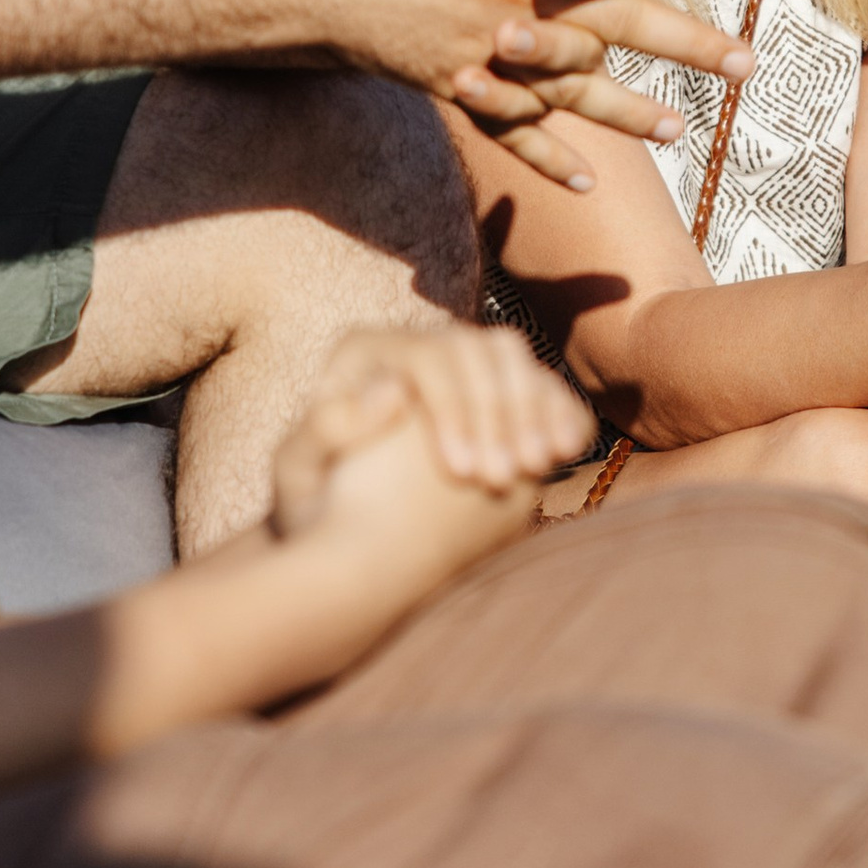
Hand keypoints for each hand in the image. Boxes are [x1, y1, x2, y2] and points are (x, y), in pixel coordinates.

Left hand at [269, 324, 589, 590]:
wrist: (337, 524)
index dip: (451, 409)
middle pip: (473, 352)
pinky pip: (537, 382)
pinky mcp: (494, 388)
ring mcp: (459, 360)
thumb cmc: (313, 503)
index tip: (460, 472)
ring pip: (510, 358)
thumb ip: (327, 430)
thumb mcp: (298, 473)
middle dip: (496, 413)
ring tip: (537, 466)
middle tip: (501, 477)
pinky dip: (558, 408)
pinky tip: (569, 447)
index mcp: (364, 349)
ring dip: (532, 410)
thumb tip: (393, 389)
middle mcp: (415, 343)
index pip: (423, 357)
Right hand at [325, 0, 758, 188]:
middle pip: (627, 13)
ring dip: (634, 112)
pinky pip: (514, 128)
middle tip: (749, 62)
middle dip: (692, 40)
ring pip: (580, 84)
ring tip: (685, 130)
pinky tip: (592, 185)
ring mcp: (494, 42)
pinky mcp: (460, 82)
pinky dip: (550, 158)